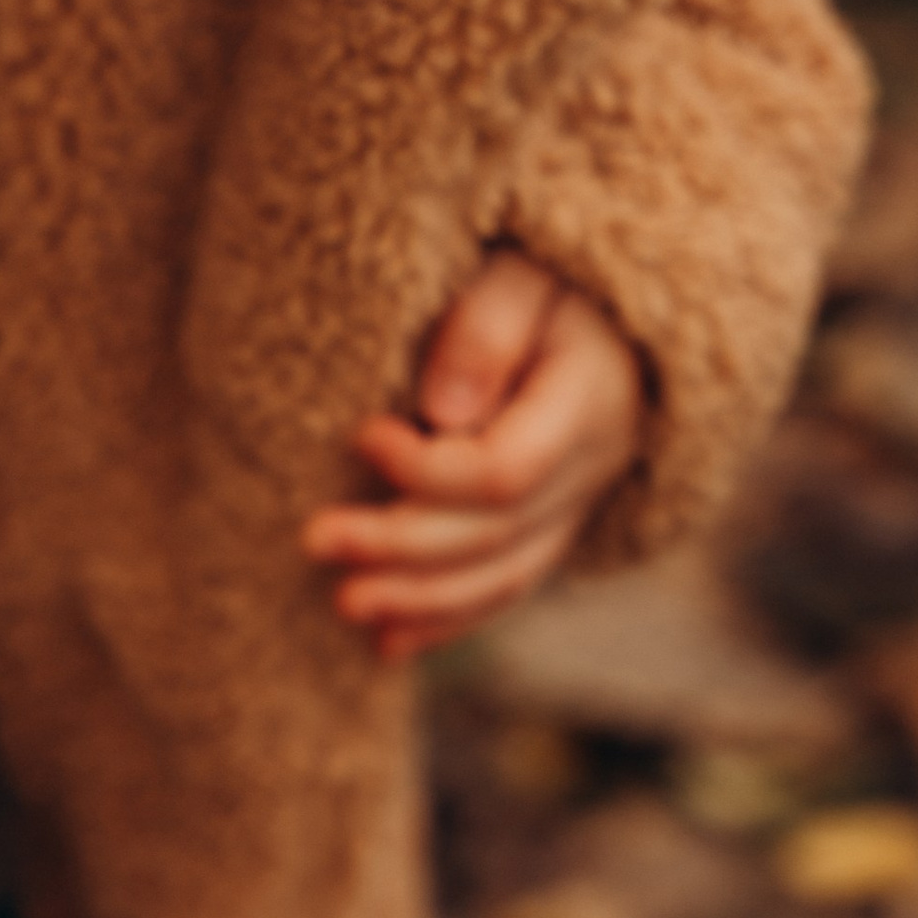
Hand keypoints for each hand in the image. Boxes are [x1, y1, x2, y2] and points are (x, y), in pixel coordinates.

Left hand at [300, 247, 641, 666]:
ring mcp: (577, 505)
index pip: (505, 471)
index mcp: (590, 403)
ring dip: (418, 599)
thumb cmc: (544, 275)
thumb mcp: (521, 272)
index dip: (428, 470)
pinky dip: (445, 618)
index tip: (362, 435)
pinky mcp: (551, 526)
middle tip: (315, 539)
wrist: (602, 304)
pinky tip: (386, 644)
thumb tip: (443, 412)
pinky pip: (504, 587)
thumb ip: (485, 328)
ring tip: (342, 604)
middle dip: (400, 545)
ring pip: (502, 576)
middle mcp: (594, 467)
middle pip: (494, 533)